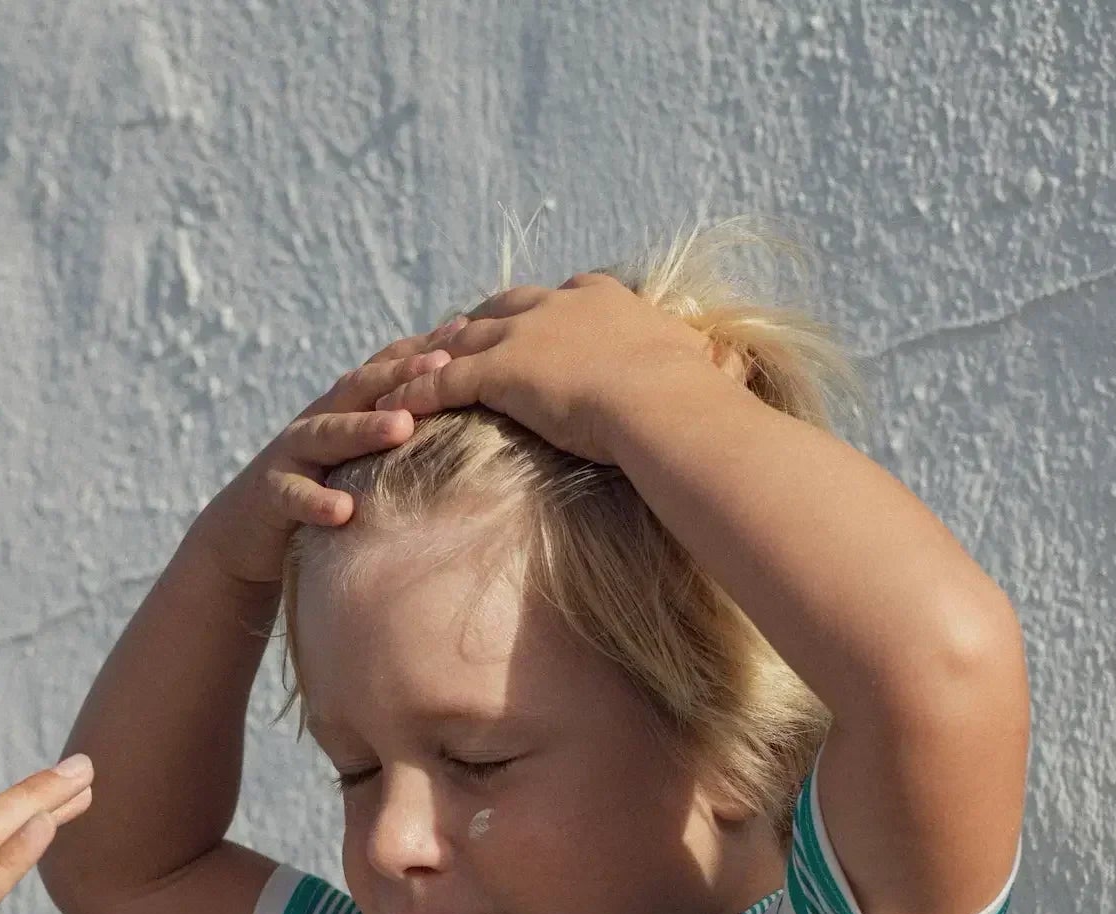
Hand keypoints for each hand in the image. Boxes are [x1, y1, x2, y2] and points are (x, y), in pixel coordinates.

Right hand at [186, 335, 455, 586]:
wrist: (245, 531)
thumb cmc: (320, 490)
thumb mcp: (360, 457)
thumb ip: (399, 435)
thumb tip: (469, 424)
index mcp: (346, 409)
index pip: (386, 369)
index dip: (423, 348)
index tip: (469, 330)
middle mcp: (319, 420)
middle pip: (361, 389)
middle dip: (402, 374)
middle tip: (445, 364)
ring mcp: (292, 454)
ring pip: (328, 434)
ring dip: (364, 429)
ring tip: (401, 427)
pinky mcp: (270, 493)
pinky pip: (294, 496)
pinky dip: (317, 502)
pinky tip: (343, 510)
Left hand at [375, 274, 734, 468]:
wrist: (666, 404)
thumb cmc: (690, 398)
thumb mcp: (694, 370)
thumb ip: (693, 368)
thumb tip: (725, 379)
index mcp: (602, 300)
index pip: (554, 300)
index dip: (529, 315)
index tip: (516, 324)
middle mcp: (557, 305)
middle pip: (498, 311)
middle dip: (469, 326)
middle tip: (444, 340)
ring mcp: (524, 335)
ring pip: (461, 343)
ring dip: (429, 359)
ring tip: (401, 374)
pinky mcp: (498, 371)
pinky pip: (444, 382)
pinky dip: (415, 395)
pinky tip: (390, 412)